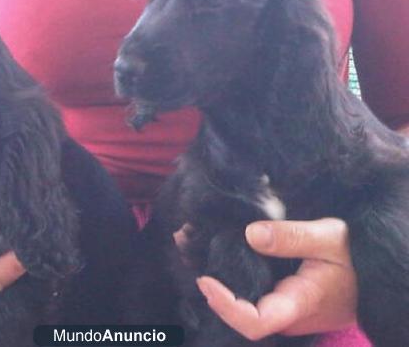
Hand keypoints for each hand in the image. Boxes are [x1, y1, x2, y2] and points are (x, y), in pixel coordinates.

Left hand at [192, 218, 356, 340]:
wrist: (370, 272)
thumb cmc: (354, 256)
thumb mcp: (330, 237)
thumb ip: (292, 236)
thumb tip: (251, 234)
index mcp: (298, 304)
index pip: (256, 322)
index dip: (226, 306)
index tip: (205, 279)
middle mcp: (283, 312)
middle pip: (236, 311)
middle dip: (206, 281)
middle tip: (184, 241)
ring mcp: (278, 305)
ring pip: (237, 297)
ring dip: (210, 268)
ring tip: (187, 236)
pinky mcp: (275, 294)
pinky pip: (245, 287)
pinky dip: (223, 265)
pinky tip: (207, 240)